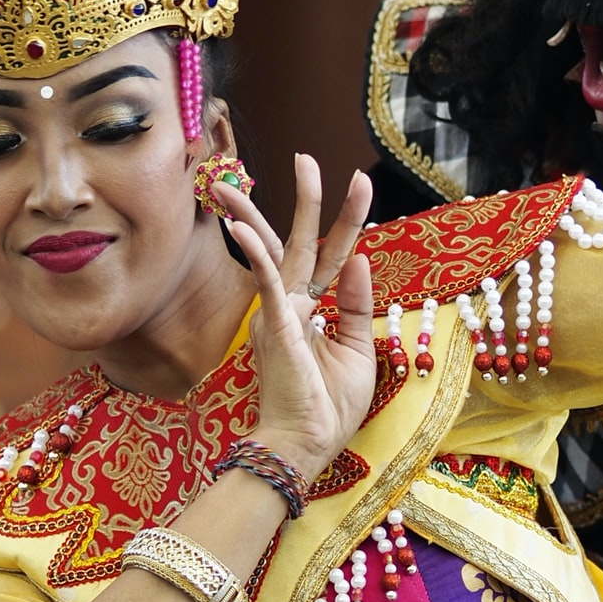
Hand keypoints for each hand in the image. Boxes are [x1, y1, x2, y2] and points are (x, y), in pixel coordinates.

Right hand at [215, 157, 377, 480]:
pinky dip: (256, 256)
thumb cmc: (328, 406)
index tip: (361, 185)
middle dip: (306, 198)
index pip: (329, 256)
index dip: (346, 223)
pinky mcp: (274, 327)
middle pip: (297, 240)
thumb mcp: (359, 348)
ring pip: (275, 250)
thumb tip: (362, 259)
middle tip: (309, 157)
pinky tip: (240, 229)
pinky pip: (265, 284)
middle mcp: (290, 304)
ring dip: (269, 210)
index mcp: (310, 310)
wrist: (305, 445)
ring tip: (279, 172)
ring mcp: (278, 313)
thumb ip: (358, 304)